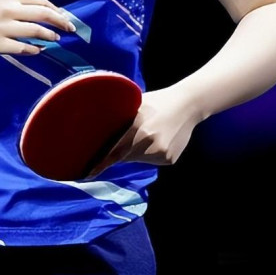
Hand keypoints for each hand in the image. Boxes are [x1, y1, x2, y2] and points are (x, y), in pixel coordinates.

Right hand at [0, 0, 74, 54]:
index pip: (42, 2)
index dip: (58, 11)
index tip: (65, 18)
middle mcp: (8, 9)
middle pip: (43, 15)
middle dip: (61, 23)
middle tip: (70, 29)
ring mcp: (2, 27)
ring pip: (35, 31)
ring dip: (50, 36)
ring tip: (56, 39)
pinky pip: (22, 48)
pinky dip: (34, 49)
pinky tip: (40, 49)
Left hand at [85, 85, 199, 177]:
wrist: (187, 105)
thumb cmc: (156, 102)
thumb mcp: (136, 104)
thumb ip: (120, 117)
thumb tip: (97, 130)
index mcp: (136, 125)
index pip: (113, 150)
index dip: (100, 162)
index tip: (88, 173)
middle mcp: (147, 141)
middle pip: (123, 155)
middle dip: (118, 151)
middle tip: (123, 139)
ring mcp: (159, 152)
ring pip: (137, 158)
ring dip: (135, 151)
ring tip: (148, 132)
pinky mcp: (168, 159)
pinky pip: (152, 160)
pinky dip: (150, 153)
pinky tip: (158, 138)